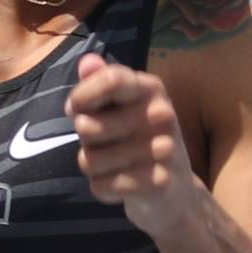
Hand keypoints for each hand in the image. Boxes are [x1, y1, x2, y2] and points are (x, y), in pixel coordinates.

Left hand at [68, 51, 200, 238]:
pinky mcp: (158, 183)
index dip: (81, 96)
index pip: (111, 80)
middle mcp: (162, 115)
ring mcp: (163, 150)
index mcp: (151, 89)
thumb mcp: (122, 107)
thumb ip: (101, 84)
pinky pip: (101, 185)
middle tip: (104, 144)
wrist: (176, 191)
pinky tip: (121, 184)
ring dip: (92, 166)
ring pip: (89, 160)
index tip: (75, 109)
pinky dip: (103, 188)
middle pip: (87, 126)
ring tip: (114, 164)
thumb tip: (87, 62)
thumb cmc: (139, 141)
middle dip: (84, 141)